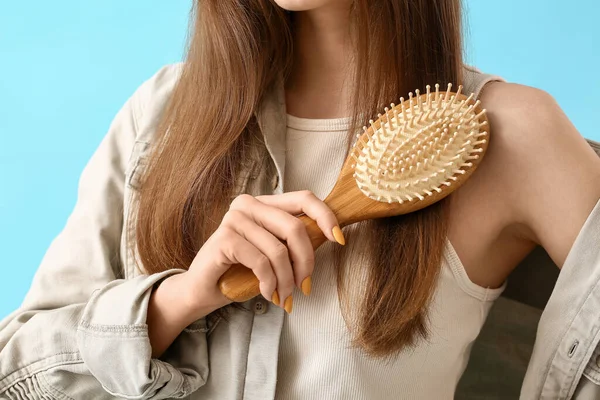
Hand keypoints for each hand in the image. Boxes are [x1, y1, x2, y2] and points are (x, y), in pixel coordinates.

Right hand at [184, 190, 342, 315]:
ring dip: (286, 280)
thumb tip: (332, 237)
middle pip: (295, 227)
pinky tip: (267, 294)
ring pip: (278, 250)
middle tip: (304, 286)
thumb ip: (294, 240)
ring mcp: (234, 219)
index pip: (304, 198)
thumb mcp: (274, 252)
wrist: (203, 291)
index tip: (339, 240)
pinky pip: (261, 262)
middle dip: (306, 262)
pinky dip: (269, 282)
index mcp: (264, 202)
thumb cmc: (242, 272)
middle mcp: (248, 204)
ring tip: (284, 296)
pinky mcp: (224, 238)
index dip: (326, 217)